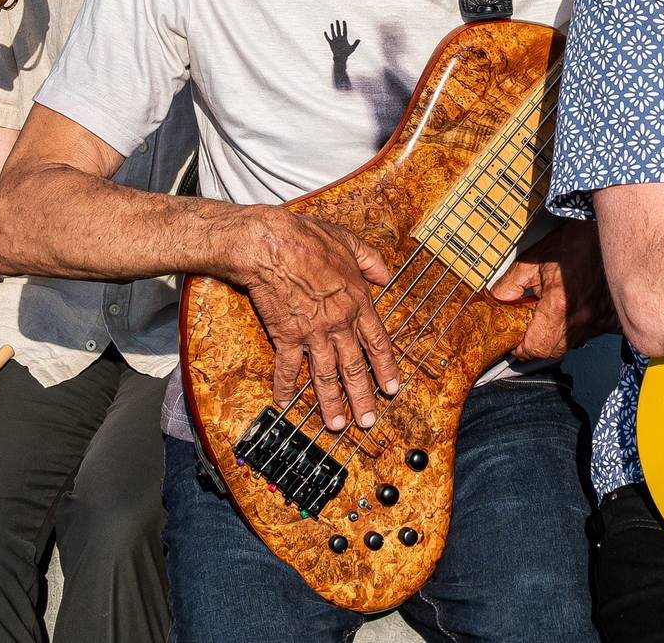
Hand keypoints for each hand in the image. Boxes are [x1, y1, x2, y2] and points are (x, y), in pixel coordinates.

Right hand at [239, 209, 400, 433]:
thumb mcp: (349, 242)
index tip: (391, 388)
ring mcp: (312, 332)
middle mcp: (339, 323)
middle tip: (368, 421)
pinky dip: (285, 387)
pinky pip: (287, 368)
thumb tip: (386, 275)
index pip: (377, 342)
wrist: (272, 244)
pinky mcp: (286, 335)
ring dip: (331, 402)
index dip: (385, 367)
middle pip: (355, 367)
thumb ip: (370, 260)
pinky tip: (284, 403)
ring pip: (326, 376)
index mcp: (357, 302)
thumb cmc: (308, 238)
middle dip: (362, 397)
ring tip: (336, 425)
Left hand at [490, 222, 618, 360]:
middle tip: (529, 327)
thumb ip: (509, 285)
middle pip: (553, 350)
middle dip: (537, 343)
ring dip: (557, 336)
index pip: (536, 347)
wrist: (602, 233)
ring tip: (551, 314)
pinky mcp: (612, 319)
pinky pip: (589, 334)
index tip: (516, 343)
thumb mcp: (530, 261)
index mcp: (559, 306)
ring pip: (571, 344)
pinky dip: (576, 328)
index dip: (522, 348)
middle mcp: (582, 318)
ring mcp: (600, 321)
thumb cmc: (571, 243)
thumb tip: (497, 301)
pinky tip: (571, 311)